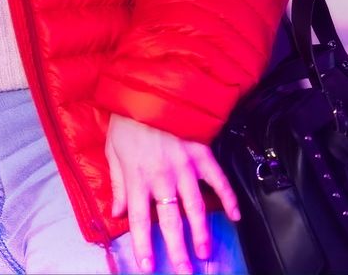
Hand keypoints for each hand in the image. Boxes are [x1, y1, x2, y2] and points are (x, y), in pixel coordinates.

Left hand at [106, 113, 241, 273]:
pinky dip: (228, 198)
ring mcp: (184, 166)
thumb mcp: (112, 152)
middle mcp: (161, 176)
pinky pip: (218, 180)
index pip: (138, 219)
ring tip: (205, 252)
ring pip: (195, 206)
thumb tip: (115, 212)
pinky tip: (235, 216)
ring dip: (201, 231)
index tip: (147, 266)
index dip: (143, 244)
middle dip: (177, 248)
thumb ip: (116, 184)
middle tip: (184, 270)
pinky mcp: (201, 154)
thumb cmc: (126, 121)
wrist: (147, 89)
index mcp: (136, 177)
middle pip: (170, 219)